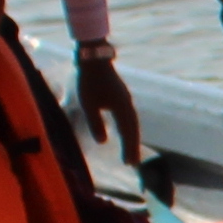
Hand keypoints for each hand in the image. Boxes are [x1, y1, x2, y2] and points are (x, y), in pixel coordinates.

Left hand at [71, 43, 139, 158]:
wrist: (94, 59)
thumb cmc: (89, 81)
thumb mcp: (89, 104)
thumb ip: (96, 123)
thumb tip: (103, 142)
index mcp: (122, 109)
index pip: (128, 133)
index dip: (129, 149)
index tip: (129, 164)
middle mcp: (128, 105)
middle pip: (133, 129)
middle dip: (133, 146)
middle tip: (133, 162)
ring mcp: (126, 99)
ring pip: (132, 122)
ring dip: (131, 137)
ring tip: (130, 149)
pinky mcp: (122, 95)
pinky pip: (129, 116)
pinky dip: (129, 127)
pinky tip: (124, 129)